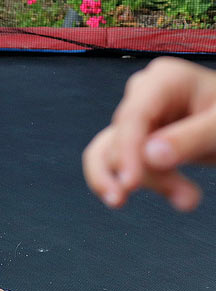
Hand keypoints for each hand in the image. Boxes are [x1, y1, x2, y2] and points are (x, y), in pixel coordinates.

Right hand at [83, 57, 215, 210]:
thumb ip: (190, 138)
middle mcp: (141, 96)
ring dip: (144, 182)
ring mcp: (134, 118)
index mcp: (163, 80)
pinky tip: (165, 198)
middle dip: (148, 174)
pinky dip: (132, 184)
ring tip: (186, 200)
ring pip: (111, 158)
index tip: (129, 185)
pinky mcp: (131, 139)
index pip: (132, 117)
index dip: (126, 152)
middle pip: (120, 141)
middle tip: (188, 199)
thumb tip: (149, 155)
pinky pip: (112, 165)